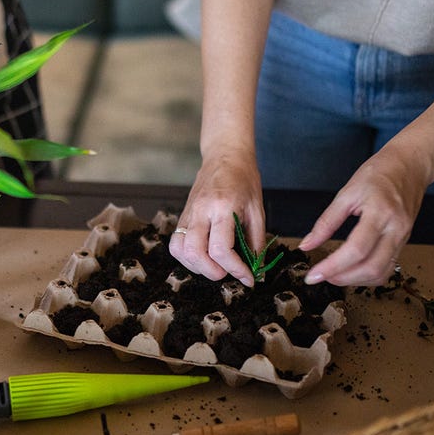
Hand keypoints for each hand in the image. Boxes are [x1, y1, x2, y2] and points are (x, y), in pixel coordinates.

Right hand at [169, 151, 264, 286]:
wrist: (224, 156)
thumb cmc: (244, 179)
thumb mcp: (257, 209)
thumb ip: (256, 241)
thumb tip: (257, 269)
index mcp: (223, 207)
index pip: (222, 249)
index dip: (235, 269)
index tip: (247, 278)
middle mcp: (201, 211)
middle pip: (195, 253)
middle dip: (212, 272)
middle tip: (228, 273)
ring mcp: (188, 213)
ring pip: (180, 250)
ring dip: (196, 266)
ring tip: (214, 267)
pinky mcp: (182, 216)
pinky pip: (176, 243)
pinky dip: (186, 257)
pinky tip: (202, 258)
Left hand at [300, 148, 426, 286]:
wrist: (410, 167)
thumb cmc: (378, 174)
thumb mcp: (346, 193)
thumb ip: (326, 222)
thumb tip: (306, 244)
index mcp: (380, 213)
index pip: (356, 249)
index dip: (333, 266)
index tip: (313, 275)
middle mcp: (396, 229)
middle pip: (372, 267)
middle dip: (343, 278)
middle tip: (320, 276)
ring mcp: (403, 238)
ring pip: (382, 273)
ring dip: (355, 281)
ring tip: (332, 275)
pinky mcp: (403, 242)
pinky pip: (388, 268)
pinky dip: (368, 276)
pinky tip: (351, 271)